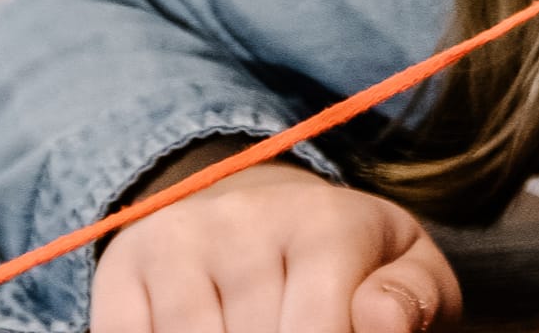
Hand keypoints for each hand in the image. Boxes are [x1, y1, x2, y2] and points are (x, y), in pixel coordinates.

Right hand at [91, 145, 461, 332]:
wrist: (263, 216)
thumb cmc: (351, 265)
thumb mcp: (405, 268)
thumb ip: (413, 297)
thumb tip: (380, 321)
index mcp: (326, 222)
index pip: (317, 328)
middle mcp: (244, 220)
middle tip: (286, 326)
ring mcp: (177, 242)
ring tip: (251, 326)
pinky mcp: (124, 270)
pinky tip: (211, 328)